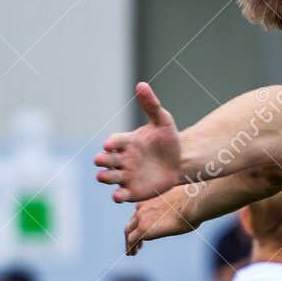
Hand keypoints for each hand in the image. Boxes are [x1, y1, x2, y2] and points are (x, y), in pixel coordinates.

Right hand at [94, 82, 183, 202]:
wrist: (180, 162)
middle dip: (102, 160)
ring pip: (109, 177)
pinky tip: (118, 196)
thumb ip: (151, 105)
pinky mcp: (132, 191)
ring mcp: (126, 175)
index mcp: (127, 142)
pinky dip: (117, 196)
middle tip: (101, 160)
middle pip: (106, 160)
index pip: (114, 142)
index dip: (111, 143)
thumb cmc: (168, 139)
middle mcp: (122, 159)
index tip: (110, 145)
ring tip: (103, 177)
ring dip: (105, 177)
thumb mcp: (162, 120)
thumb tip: (141, 84)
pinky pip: (121, 195)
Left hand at [124, 187, 200, 255]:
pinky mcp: (143, 229)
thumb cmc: (193, 202)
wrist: (192, 203)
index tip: (143, 229)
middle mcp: (142, 207)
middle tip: (135, 243)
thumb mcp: (181, 201)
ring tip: (132, 252)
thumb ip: (175, 206)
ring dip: (129, 242)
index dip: (139, 222)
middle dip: (131, 233)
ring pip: (128, 232)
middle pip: (131, 222)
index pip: (139, 212)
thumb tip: (185, 211)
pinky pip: (131, 241)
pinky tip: (132, 253)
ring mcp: (141, 218)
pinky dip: (130, 247)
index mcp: (150, 199)